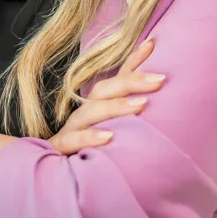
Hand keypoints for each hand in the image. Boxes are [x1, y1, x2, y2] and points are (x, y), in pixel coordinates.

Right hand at [46, 36, 164, 155]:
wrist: (55, 173)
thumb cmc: (91, 148)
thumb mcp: (114, 127)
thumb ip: (132, 109)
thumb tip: (157, 82)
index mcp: (97, 105)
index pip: (117, 78)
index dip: (134, 61)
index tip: (153, 44)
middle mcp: (84, 112)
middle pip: (105, 90)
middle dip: (132, 81)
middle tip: (160, 79)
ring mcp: (72, 129)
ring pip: (90, 112)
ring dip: (116, 107)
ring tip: (141, 105)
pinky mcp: (61, 148)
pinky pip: (73, 140)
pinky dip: (89, 137)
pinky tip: (109, 137)